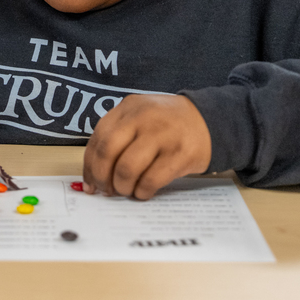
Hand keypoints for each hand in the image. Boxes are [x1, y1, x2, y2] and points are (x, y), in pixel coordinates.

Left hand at [82, 94, 211, 199]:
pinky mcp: (179, 154)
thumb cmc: (167, 125)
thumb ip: (118, 137)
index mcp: (129, 108)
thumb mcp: (141, 117)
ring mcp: (162, 134)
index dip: (90, 165)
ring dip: (123, 187)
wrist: (209, 120)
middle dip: (102, 177)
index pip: (98, 138)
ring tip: (128, 190)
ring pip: (127, 169)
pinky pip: (150, 180)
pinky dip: (142, 191)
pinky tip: (144, 191)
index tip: (91, 183)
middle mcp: (143, 118)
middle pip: (107, 152)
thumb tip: (94, 176)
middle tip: (107, 190)